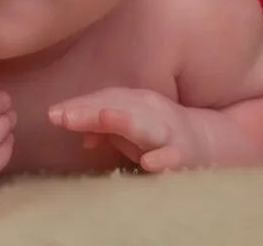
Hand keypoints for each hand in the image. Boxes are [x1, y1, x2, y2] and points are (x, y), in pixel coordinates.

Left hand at [48, 87, 204, 172]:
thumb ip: (101, 128)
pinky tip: (148, 163)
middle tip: (61, 116)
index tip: (52, 114)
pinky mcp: (184, 154)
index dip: (78, 106)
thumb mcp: (128, 129)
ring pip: (145, 125)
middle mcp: (151, 111)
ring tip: (101, 120)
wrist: (210, 143)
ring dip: (122, 121)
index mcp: (135, 102)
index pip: (102, 99)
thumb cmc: (158, 135)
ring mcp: (168, 131)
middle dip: (89, 111)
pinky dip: (162, 159)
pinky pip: (173, 156)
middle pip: (117, 106)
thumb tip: (80, 136)